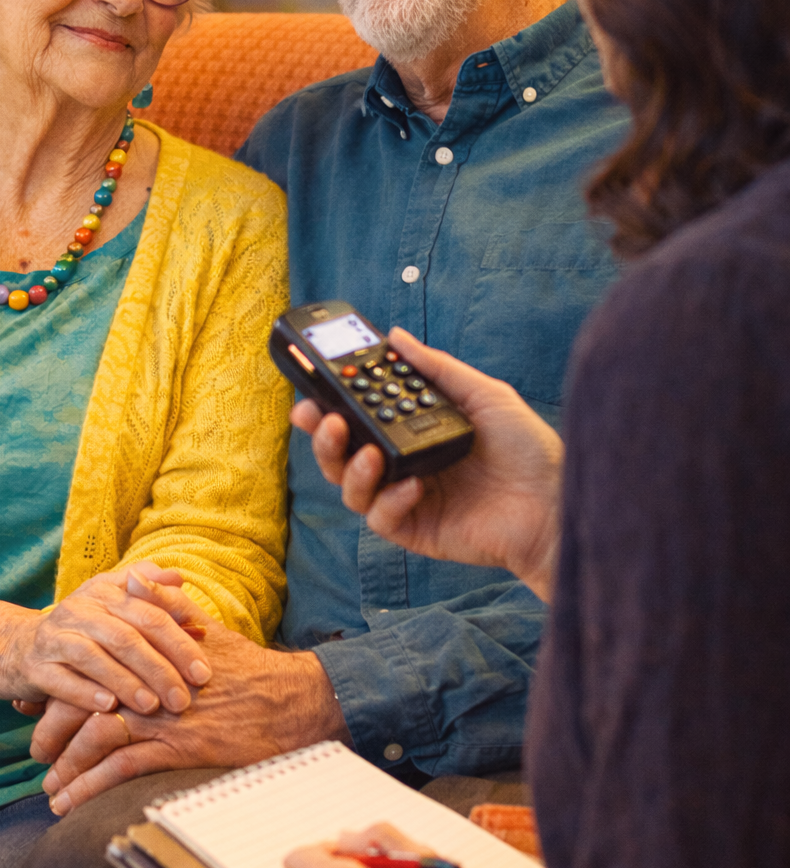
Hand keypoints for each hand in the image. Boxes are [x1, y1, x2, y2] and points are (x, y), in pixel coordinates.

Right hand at [10, 563, 195, 717]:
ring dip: (127, 683)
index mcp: (106, 592)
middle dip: (159, 668)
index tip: (204, 671)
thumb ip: (148, 589)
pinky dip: (86, 694)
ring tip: (152, 706)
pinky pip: (61, 681)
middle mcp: (80, 610)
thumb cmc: (81, 628)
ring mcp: (55, 638)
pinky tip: (108, 709)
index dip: (180, 641)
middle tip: (184, 699)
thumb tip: (180, 579)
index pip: (151, 612)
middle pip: (126, 636)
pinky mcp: (35, 667)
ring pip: (95, 658)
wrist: (18, 646)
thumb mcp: (112, 600)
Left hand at [35, 572, 347, 813]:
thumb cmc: (249, 669)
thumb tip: (134, 578)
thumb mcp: (205, 629)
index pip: (90, 671)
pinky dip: (89, 787)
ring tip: (50, 793)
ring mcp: (162, 718)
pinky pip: (121, 769)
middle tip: (36, 755)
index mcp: (150, 658)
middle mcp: (149, 685)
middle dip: (52, 732)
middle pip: (83, 705)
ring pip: (95, 740)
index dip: (58, 690)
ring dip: (66, 768)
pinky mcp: (177, 748)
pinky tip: (71, 805)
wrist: (287, 700)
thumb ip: (166, 606)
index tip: (34, 708)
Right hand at [291, 328, 562, 600]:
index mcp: (414, 432)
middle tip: (321, 418)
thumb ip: (437, 368)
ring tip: (370, 453)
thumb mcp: (484, 394)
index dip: (330, 405)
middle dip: (323, 437)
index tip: (312, 390)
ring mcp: (407, 499)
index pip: (360, 418)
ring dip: (349, 468)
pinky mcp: (416, 531)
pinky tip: (413, 486)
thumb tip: (396, 336)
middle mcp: (404, 464)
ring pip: (351, 488)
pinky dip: (389, 500)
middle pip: (343, 454)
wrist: (555, 503)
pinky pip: (381, 519)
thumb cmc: (528, 450)